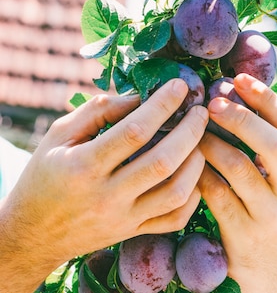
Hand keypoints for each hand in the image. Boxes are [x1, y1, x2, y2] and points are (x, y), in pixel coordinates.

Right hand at [0, 79, 208, 292]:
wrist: (31, 234)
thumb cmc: (45, 176)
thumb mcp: (58, 136)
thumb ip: (97, 112)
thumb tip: (140, 95)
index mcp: (83, 166)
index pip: (134, 131)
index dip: (162, 105)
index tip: (180, 86)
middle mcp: (106, 195)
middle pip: (162, 161)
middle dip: (190, 131)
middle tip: (201, 110)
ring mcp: (123, 218)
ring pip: (175, 192)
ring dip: (196, 162)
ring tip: (201, 139)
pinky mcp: (133, 233)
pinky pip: (175, 218)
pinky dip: (193, 195)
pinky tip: (196, 173)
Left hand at [198, 73, 276, 292]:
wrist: (265, 271)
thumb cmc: (265, 212)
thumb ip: (265, 146)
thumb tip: (234, 94)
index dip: (266, 98)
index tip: (240, 78)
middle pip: (272, 144)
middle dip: (241, 117)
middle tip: (213, 102)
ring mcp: (272, 214)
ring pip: (241, 168)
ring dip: (212, 144)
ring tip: (194, 133)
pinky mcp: (246, 233)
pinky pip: (217, 195)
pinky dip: (200, 174)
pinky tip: (188, 164)